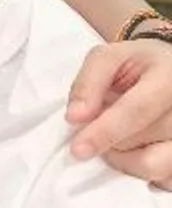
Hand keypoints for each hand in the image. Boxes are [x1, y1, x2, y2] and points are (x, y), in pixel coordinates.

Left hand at [66, 39, 171, 188]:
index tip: (78, 148)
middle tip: (94, 127)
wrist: (171, 71)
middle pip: (141, 141)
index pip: (136, 111)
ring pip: (154, 166)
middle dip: (107, 140)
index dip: (104, 131)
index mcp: (168, 77)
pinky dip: (141, 170)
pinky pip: (164, 180)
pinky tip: (134, 149)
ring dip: (123, 159)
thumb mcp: (110, 58)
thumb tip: (75, 117)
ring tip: (113, 138)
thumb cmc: (139, 64)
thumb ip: (88, 82)